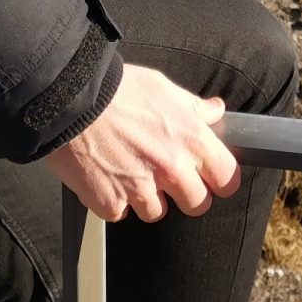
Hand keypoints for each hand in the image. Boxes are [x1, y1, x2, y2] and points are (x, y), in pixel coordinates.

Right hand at [46, 62, 242, 223]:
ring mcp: (140, 190)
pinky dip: (114, 201)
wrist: (73, 101)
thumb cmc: (119, 89)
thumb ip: (194, 107)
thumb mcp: (164, 88)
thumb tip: (215, 111)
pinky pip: (119, 214)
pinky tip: (107, 178)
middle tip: (170, 179)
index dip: (220, 179)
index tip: (211, 177)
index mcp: (192, 140)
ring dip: (148, 199)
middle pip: (198, 204)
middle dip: (187, 194)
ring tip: (132, 173)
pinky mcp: (109, 203)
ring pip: (157, 212)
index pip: (228, 178)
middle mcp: (171, 169)